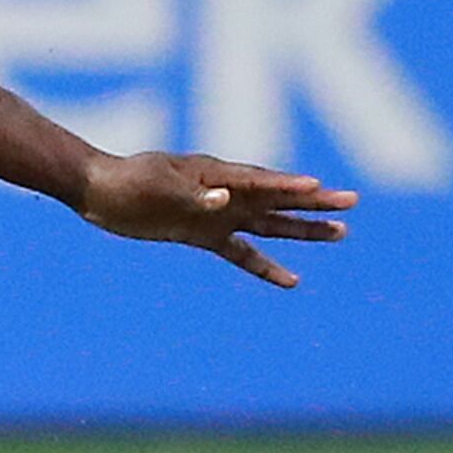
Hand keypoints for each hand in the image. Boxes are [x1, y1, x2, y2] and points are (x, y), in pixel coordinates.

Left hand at [76, 149, 356, 286]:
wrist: (100, 192)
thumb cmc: (129, 180)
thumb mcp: (158, 185)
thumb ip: (192, 194)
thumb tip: (224, 198)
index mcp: (215, 172)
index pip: (260, 180)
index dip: (288, 184)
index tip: (320, 186)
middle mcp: (224, 191)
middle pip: (278, 198)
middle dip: (314, 201)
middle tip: (352, 202)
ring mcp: (218, 213)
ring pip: (270, 224)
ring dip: (303, 229)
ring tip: (342, 232)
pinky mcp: (205, 233)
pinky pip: (243, 253)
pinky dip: (266, 266)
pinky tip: (293, 280)